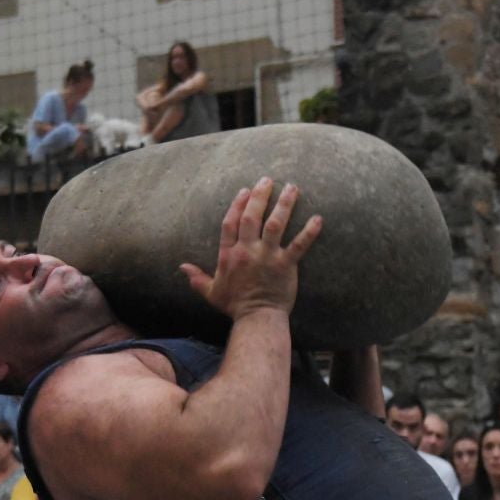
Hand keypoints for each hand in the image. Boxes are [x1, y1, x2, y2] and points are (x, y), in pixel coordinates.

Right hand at [180, 179, 321, 320]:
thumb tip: (181, 268)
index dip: (237, 204)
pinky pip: (299, 245)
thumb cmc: (235, 306)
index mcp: (229, 255)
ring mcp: (267, 257)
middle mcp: (247, 251)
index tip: (245, 190)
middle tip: (268, 180)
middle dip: (260, 196)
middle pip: (251, 217)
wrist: (257, 319)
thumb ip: (197, 278)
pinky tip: (318, 218)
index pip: (230, 223)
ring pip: (275, 224)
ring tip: (292, 188)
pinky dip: (309, 231)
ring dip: (284, 204)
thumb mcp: (211, 292)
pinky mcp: (286, 265)